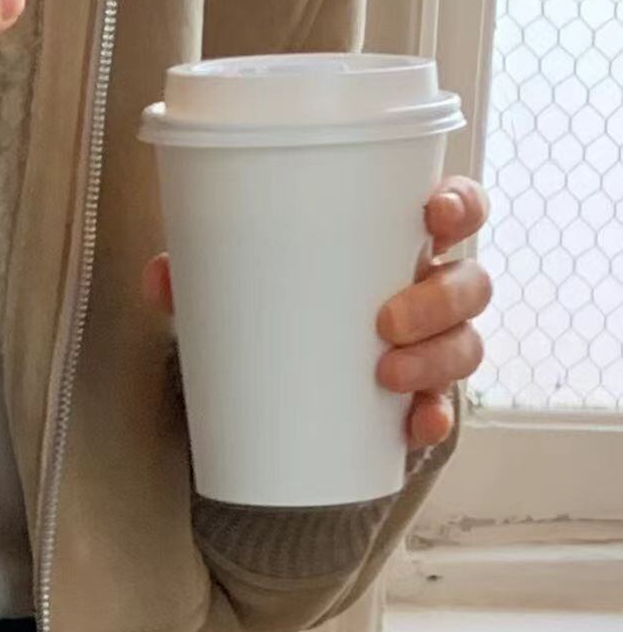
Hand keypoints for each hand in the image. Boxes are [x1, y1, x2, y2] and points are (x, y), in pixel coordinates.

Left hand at [142, 177, 494, 453]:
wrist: (268, 395)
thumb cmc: (273, 312)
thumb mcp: (236, 288)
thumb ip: (200, 276)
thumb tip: (161, 278)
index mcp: (395, 245)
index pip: (455, 209)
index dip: (459, 205)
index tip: (433, 215)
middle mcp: (426, 292)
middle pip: (469, 283)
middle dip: (439, 299)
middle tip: (386, 321)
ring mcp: (430, 348)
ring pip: (465, 344)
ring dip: (436, 358)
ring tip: (387, 373)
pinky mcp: (417, 402)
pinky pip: (442, 411)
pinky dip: (432, 418)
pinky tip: (414, 425)